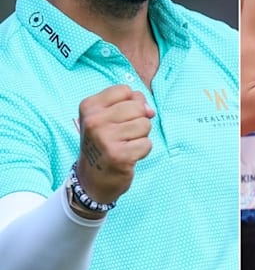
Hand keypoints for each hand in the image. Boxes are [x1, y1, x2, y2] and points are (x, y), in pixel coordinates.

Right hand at [75, 85, 154, 204]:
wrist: (92, 178)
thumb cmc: (105, 142)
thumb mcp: (107, 117)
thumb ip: (130, 104)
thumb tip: (150, 110)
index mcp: (89, 107)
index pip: (125, 90)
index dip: (130, 103)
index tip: (119, 118)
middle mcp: (94, 121)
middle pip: (137, 107)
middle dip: (138, 120)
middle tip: (122, 135)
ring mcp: (105, 139)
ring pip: (144, 124)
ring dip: (140, 136)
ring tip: (124, 145)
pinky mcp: (119, 156)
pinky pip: (147, 143)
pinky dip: (142, 151)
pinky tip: (128, 156)